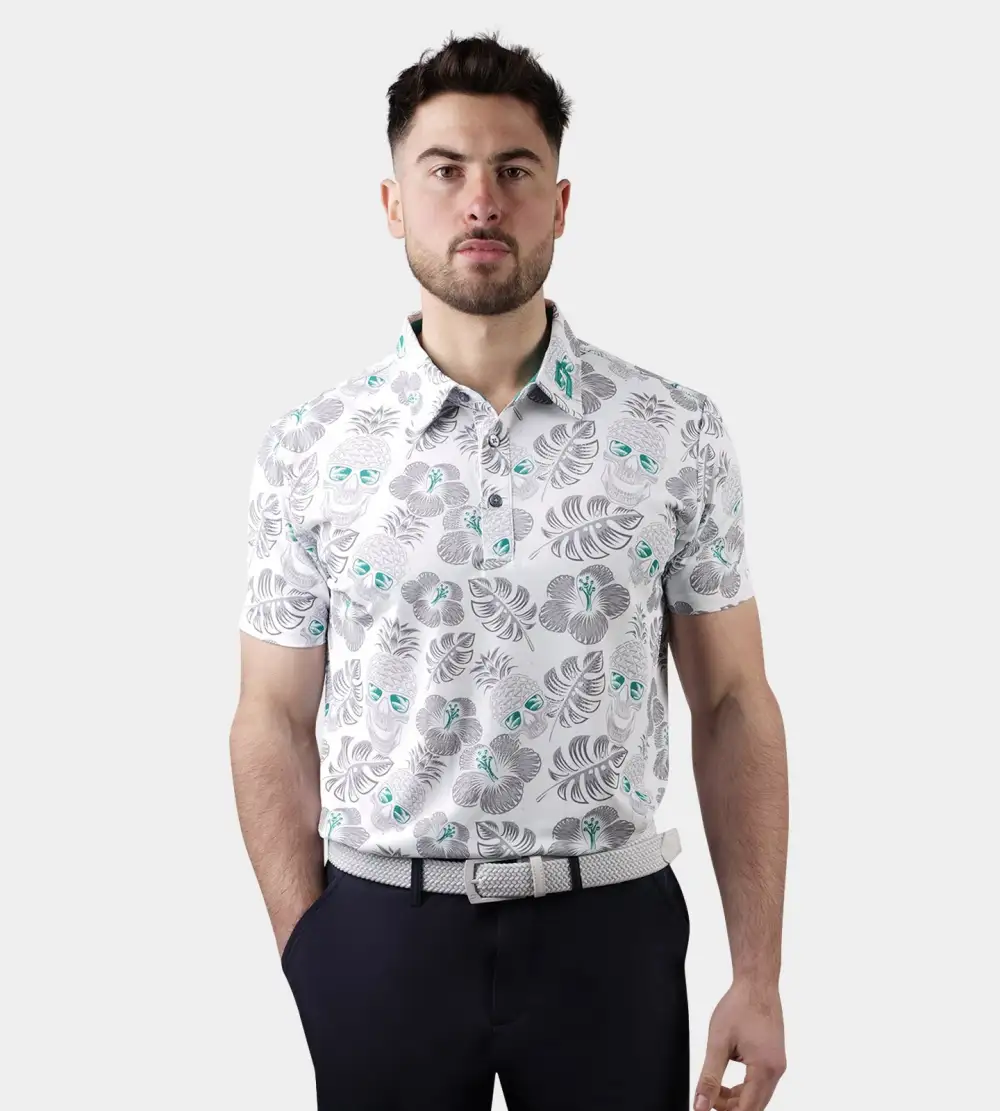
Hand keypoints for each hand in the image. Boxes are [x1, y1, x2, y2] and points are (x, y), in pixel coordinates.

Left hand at [693, 979, 785, 1110]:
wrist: (756, 983)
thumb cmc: (739, 1006)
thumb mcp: (718, 1043)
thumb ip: (709, 1077)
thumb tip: (701, 1105)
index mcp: (764, 1069)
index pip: (748, 1110)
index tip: (708, 1109)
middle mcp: (776, 1071)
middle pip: (754, 1106)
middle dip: (730, 1108)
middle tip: (708, 1099)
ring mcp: (778, 1065)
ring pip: (758, 1096)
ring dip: (737, 1099)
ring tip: (714, 1090)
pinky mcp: (774, 1058)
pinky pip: (761, 1084)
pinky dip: (744, 1088)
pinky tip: (727, 1082)